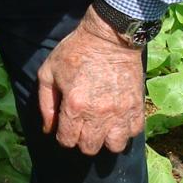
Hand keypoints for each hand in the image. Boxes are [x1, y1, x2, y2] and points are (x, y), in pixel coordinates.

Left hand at [37, 5, 144, 154]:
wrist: (110, 35)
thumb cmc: (76, 51)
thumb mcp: (49, 72)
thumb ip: (45, 104)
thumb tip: (48, 129)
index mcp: (75, 105)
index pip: (67, 140)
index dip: (64, 136)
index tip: (67, 126)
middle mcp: (98, 113)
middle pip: (90, 147)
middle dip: (83, 139)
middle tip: (83, 125)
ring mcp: (120, 111)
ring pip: (114, 145)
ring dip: (106, 139)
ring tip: (103, 127)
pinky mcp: (137, 106)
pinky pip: (133, 132)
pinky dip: (125, 130)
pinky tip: (118, 119)